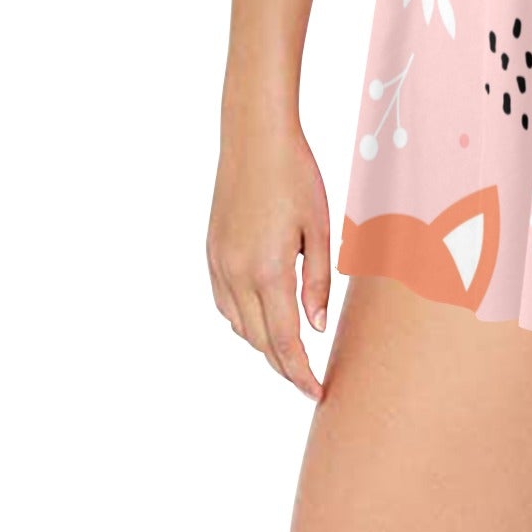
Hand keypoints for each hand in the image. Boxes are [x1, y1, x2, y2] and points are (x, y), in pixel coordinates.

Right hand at [206, 116, 330, 400]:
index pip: (285, 342)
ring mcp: (219, 264)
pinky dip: (244, 321)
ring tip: (292, 353)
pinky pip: (224, 304)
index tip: (317, 394)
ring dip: (263, 345)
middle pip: (260, 342)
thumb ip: (318, 282)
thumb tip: (316, 328)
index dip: (301, 374)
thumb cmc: (297, 176)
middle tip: (309, 381)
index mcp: (269, 270)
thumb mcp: (320, 227)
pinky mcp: (211, 253)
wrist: (254, 137)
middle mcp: (237, 274)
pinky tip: (263, 318)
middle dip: (285, 367)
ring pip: (239, 326)